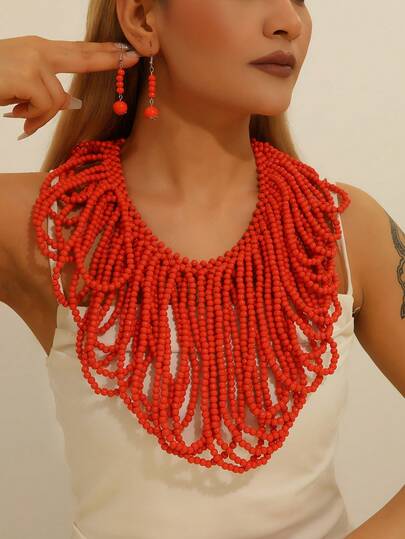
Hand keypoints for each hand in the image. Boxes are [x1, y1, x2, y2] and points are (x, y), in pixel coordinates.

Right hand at [0, 35, 139, 137]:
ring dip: (41, 116)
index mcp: (38, 49)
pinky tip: (16, 116)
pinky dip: (33, 119)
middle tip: (135, 57)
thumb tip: (72, 102)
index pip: (76, 49)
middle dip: (110, 59)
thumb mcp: (22, 83)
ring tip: (21, 116)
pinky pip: (46, 108)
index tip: (123, 50)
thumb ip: (47, 88)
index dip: (101, 51)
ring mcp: (34, 61)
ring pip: (59, 101)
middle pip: (83, 57)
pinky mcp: (29, 76)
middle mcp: (39, 50)